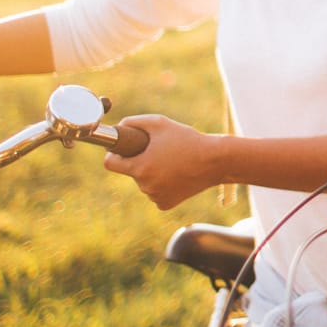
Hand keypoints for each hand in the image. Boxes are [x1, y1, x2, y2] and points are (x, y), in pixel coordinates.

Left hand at [102, 114, 221, 209]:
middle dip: (140, 161)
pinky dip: (163, 185)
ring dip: (153, 173)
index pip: (110, 163)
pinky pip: (156, 193)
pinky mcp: (166, 204)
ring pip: (144, 182)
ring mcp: (155, 197)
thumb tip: (119, 127)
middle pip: (131, 171)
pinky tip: (178, 175)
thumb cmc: (187, 140)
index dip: (114, 154)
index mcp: (140, 167)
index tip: (123, 150)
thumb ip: (134, 122)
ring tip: (173, 161)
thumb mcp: (160, 123)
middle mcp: (145, 185)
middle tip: (159, 151)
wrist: (215, 161)